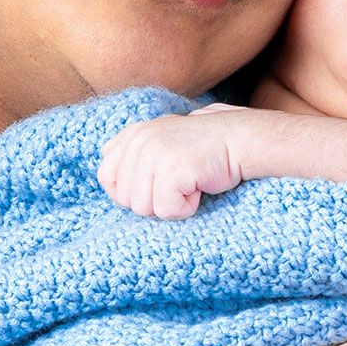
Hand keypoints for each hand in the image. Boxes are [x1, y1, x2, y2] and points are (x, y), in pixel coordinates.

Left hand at [97, 109, 242, 218]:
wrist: (240, 139)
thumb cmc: (203, 148)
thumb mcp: (160, 143)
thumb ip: (134, 157)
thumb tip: (113, 185)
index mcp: (132, 135)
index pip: (107, 177)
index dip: (130, 192)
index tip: (156, 185)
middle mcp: (138, 141)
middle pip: (126, 199)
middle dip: (154, 200)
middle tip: (178, 182)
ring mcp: (153, 154)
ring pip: (144, 208)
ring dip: (170, 204)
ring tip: (188, 182)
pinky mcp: (171, 170)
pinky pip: (166, 210)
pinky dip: (186, 208)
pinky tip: (198, 187)